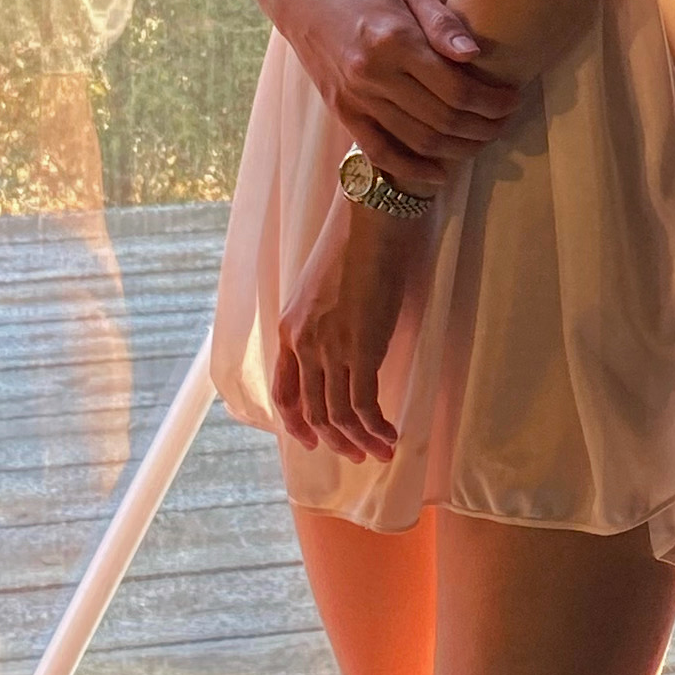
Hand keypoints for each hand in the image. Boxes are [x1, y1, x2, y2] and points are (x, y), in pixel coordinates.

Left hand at [272, 193, 431, 461]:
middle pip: (313, 409)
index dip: (296, 423)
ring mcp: (329, 349)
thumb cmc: (356, 242)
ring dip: (361, 440)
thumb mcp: (325, 286)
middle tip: (357, 455)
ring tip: (381, 452)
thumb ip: (325, 318)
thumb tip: (346, 339)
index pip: (283, 390)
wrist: (372, 219)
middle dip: (336, 439)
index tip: (313, 441)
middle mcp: (303, 343)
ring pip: (339, 414)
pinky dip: (377, 427)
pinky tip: (391, 435)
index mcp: (289, 328)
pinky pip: (364, 405)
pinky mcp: (360, 350)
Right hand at [275, 0, 520, 198]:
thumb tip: (474, 55)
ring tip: (482, 141)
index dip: (491, 101)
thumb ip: (443, 22)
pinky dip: (412, 170)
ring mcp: (355, 98)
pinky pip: (380, 152)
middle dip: (483, 127)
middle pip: (442, 119)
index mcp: (395, 41)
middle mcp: (373, 74)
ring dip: (458, 149)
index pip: (456, 87)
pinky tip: (441, 173)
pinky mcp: (342, 112)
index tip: (512, 100)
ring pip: (417, 141)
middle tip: (505, 123)